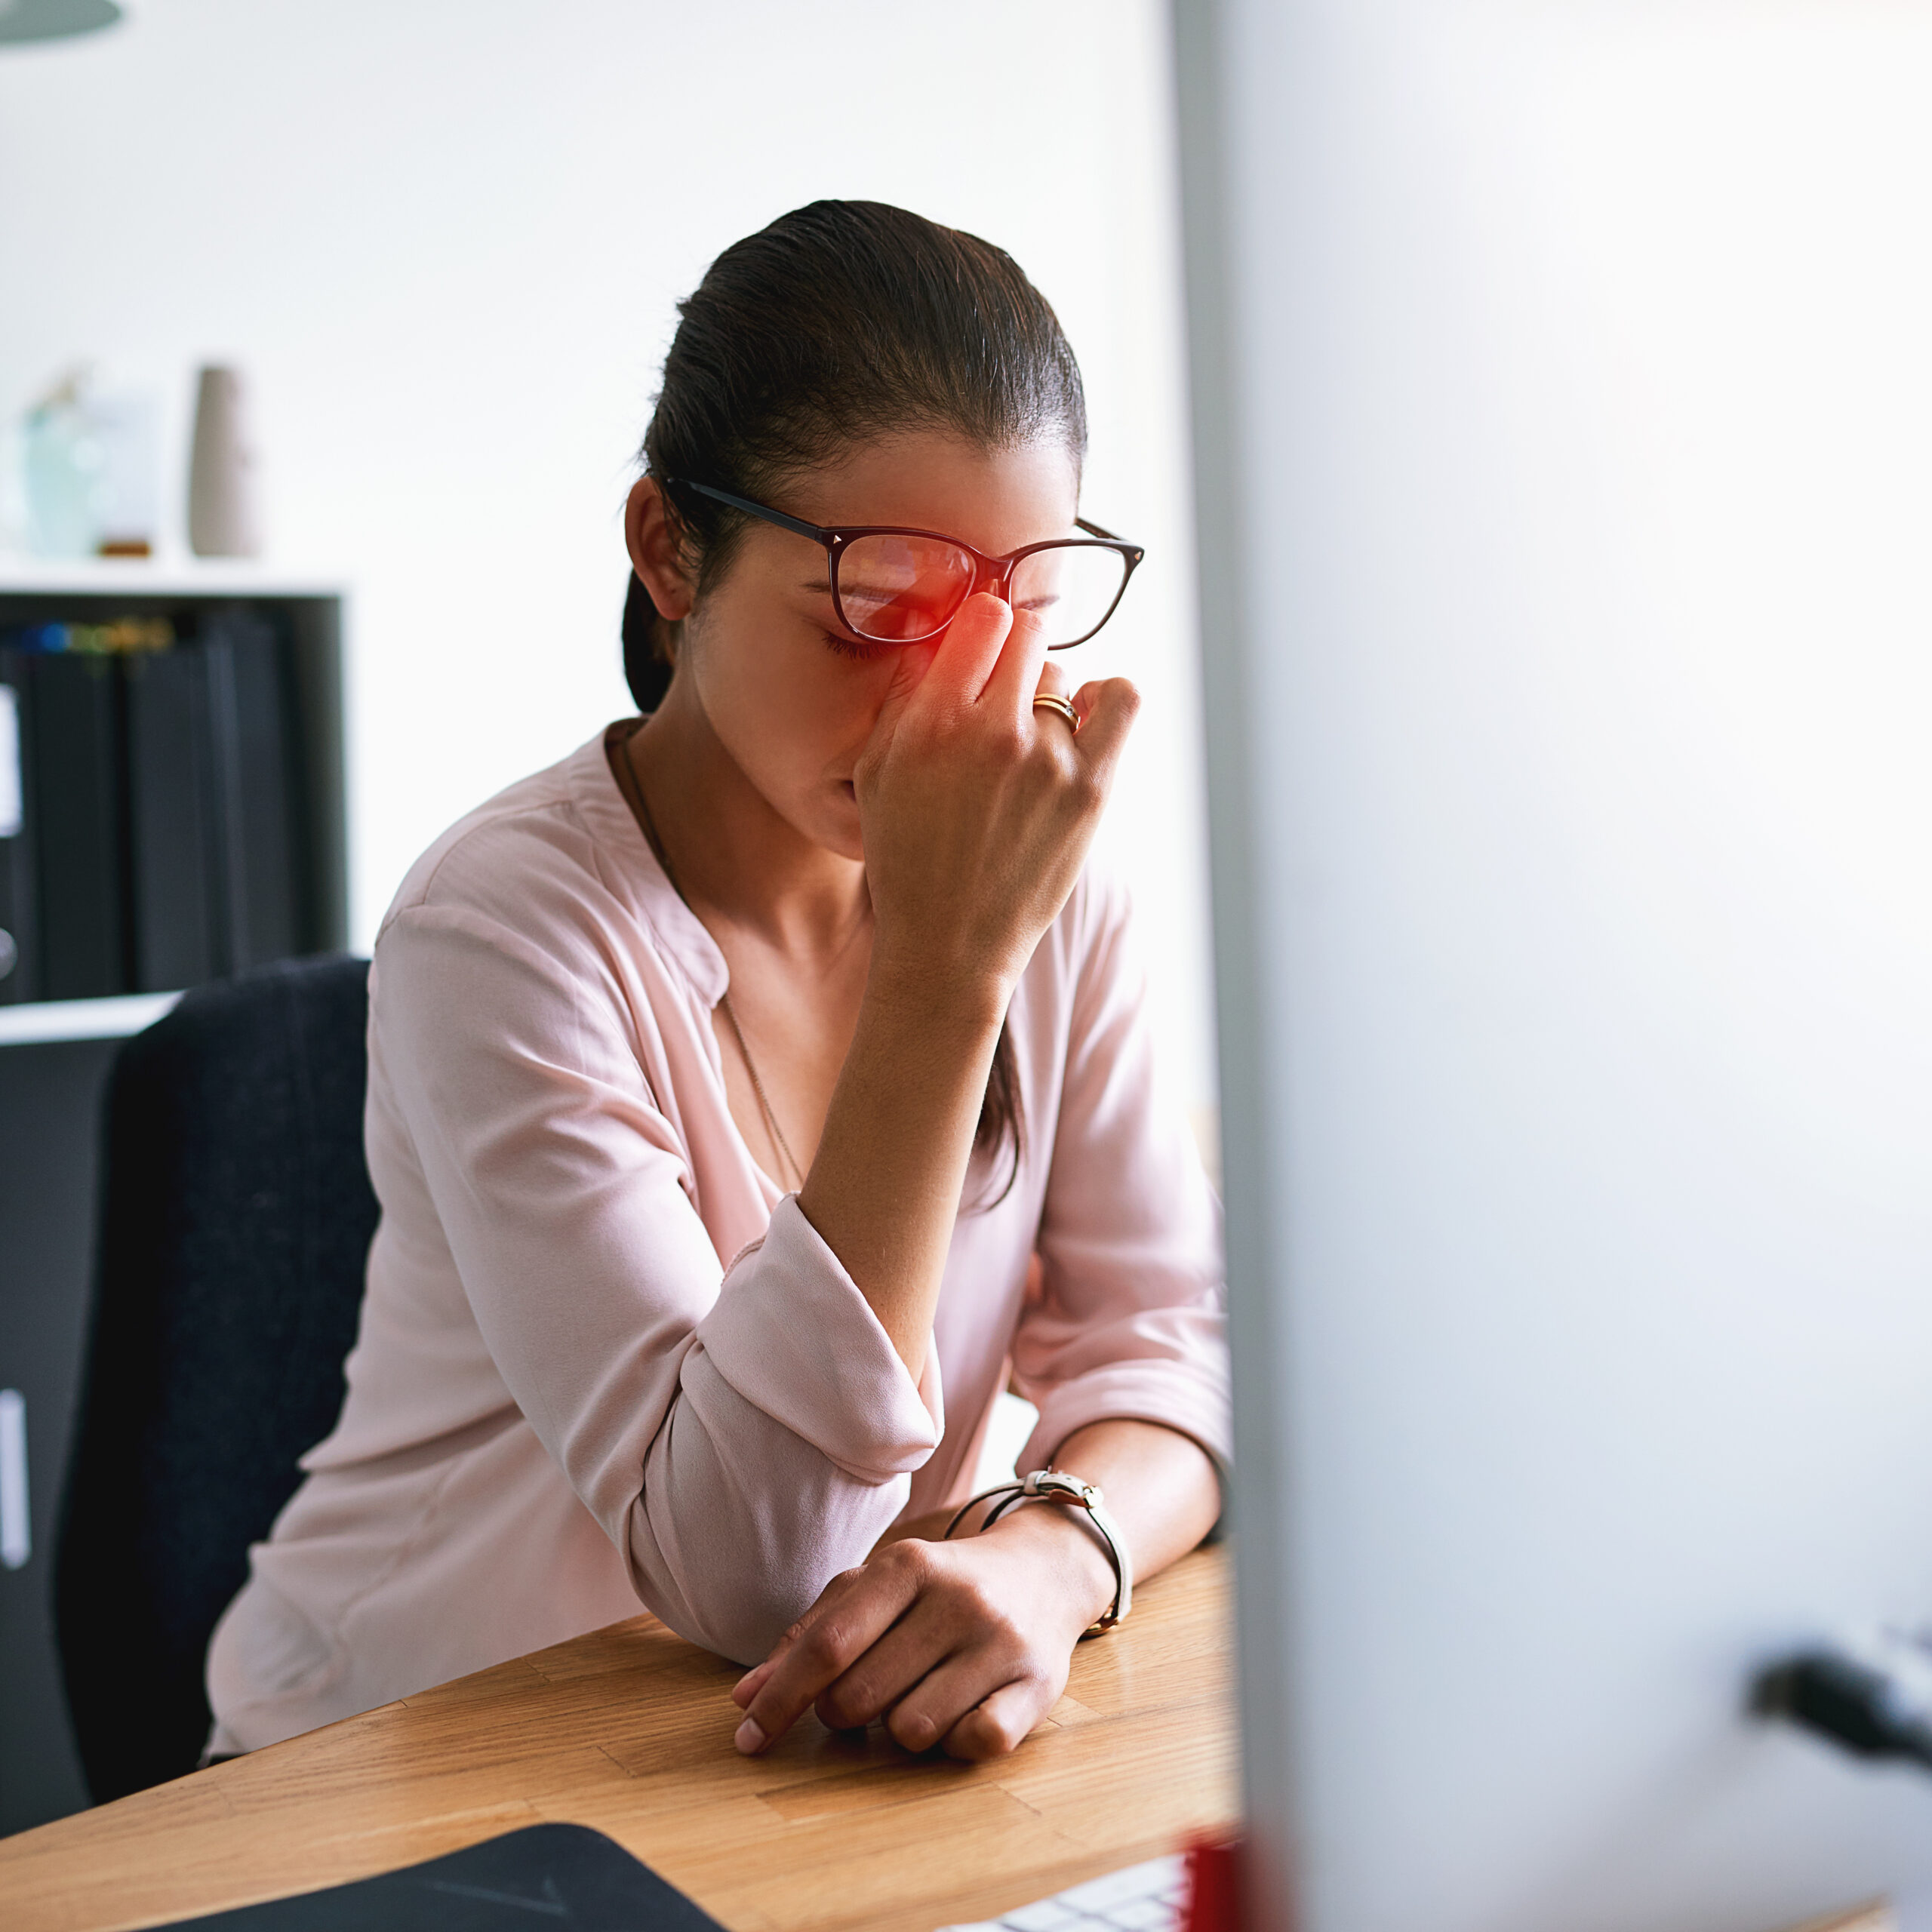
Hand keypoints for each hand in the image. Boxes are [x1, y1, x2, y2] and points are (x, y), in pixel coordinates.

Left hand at [728, 1503, 1116, 1761]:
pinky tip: (961, 1709)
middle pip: (860, 1697)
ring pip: (911, 1731)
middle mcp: (958, 1599)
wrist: (1046, 1568)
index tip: (748, 1737)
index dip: (780, 1697)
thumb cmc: (941, 1585)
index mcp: (908, 1565)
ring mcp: (1001, 1643)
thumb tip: (744, 1698)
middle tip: (869, 1689)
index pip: (828, 1646)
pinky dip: (955, 1742)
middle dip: (845, 1711)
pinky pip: (972, 1745)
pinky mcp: (1038, 1686)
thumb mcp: (876, 1586)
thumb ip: (810, 1633)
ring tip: (923, 1689)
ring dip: (903, 1727)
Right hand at [853, 593, 1137, 1000]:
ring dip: (1043, 701)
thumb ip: (904, 697)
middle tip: (997, 698)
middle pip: (1025, 635)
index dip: (981, 629)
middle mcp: (992, 732)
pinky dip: (1107, 697)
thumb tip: (941, 637)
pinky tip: (1086, 714)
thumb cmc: (907, 861)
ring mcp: (1048, 760)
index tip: (977, 654)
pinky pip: (1121, 702)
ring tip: (1022, 748)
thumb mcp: (876, 774)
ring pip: (1061, 679)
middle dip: (1009, 657)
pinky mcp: (1090, 789)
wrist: (949, 947)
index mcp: (933, 723)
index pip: (982, 618)